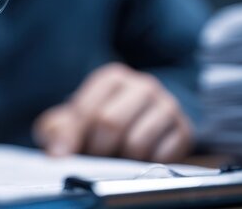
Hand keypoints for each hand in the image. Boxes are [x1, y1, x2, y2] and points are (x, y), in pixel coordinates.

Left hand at [33, 63, 191, 161]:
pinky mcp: (184, 130)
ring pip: (136, 144)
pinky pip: (160, 157)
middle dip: (97, 149)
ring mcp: (167, 106)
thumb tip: (58, 153)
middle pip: (111, 124)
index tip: (65, 155)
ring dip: (122, 159)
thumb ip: (57, 130)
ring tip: (118, 155)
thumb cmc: (100, 122)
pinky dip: (145, 165)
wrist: (142, 124)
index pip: (87, 110)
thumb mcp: (73, 120)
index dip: (73, 138)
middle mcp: (143, 85)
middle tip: (95, 156)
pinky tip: (140, 158)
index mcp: (112, 77)